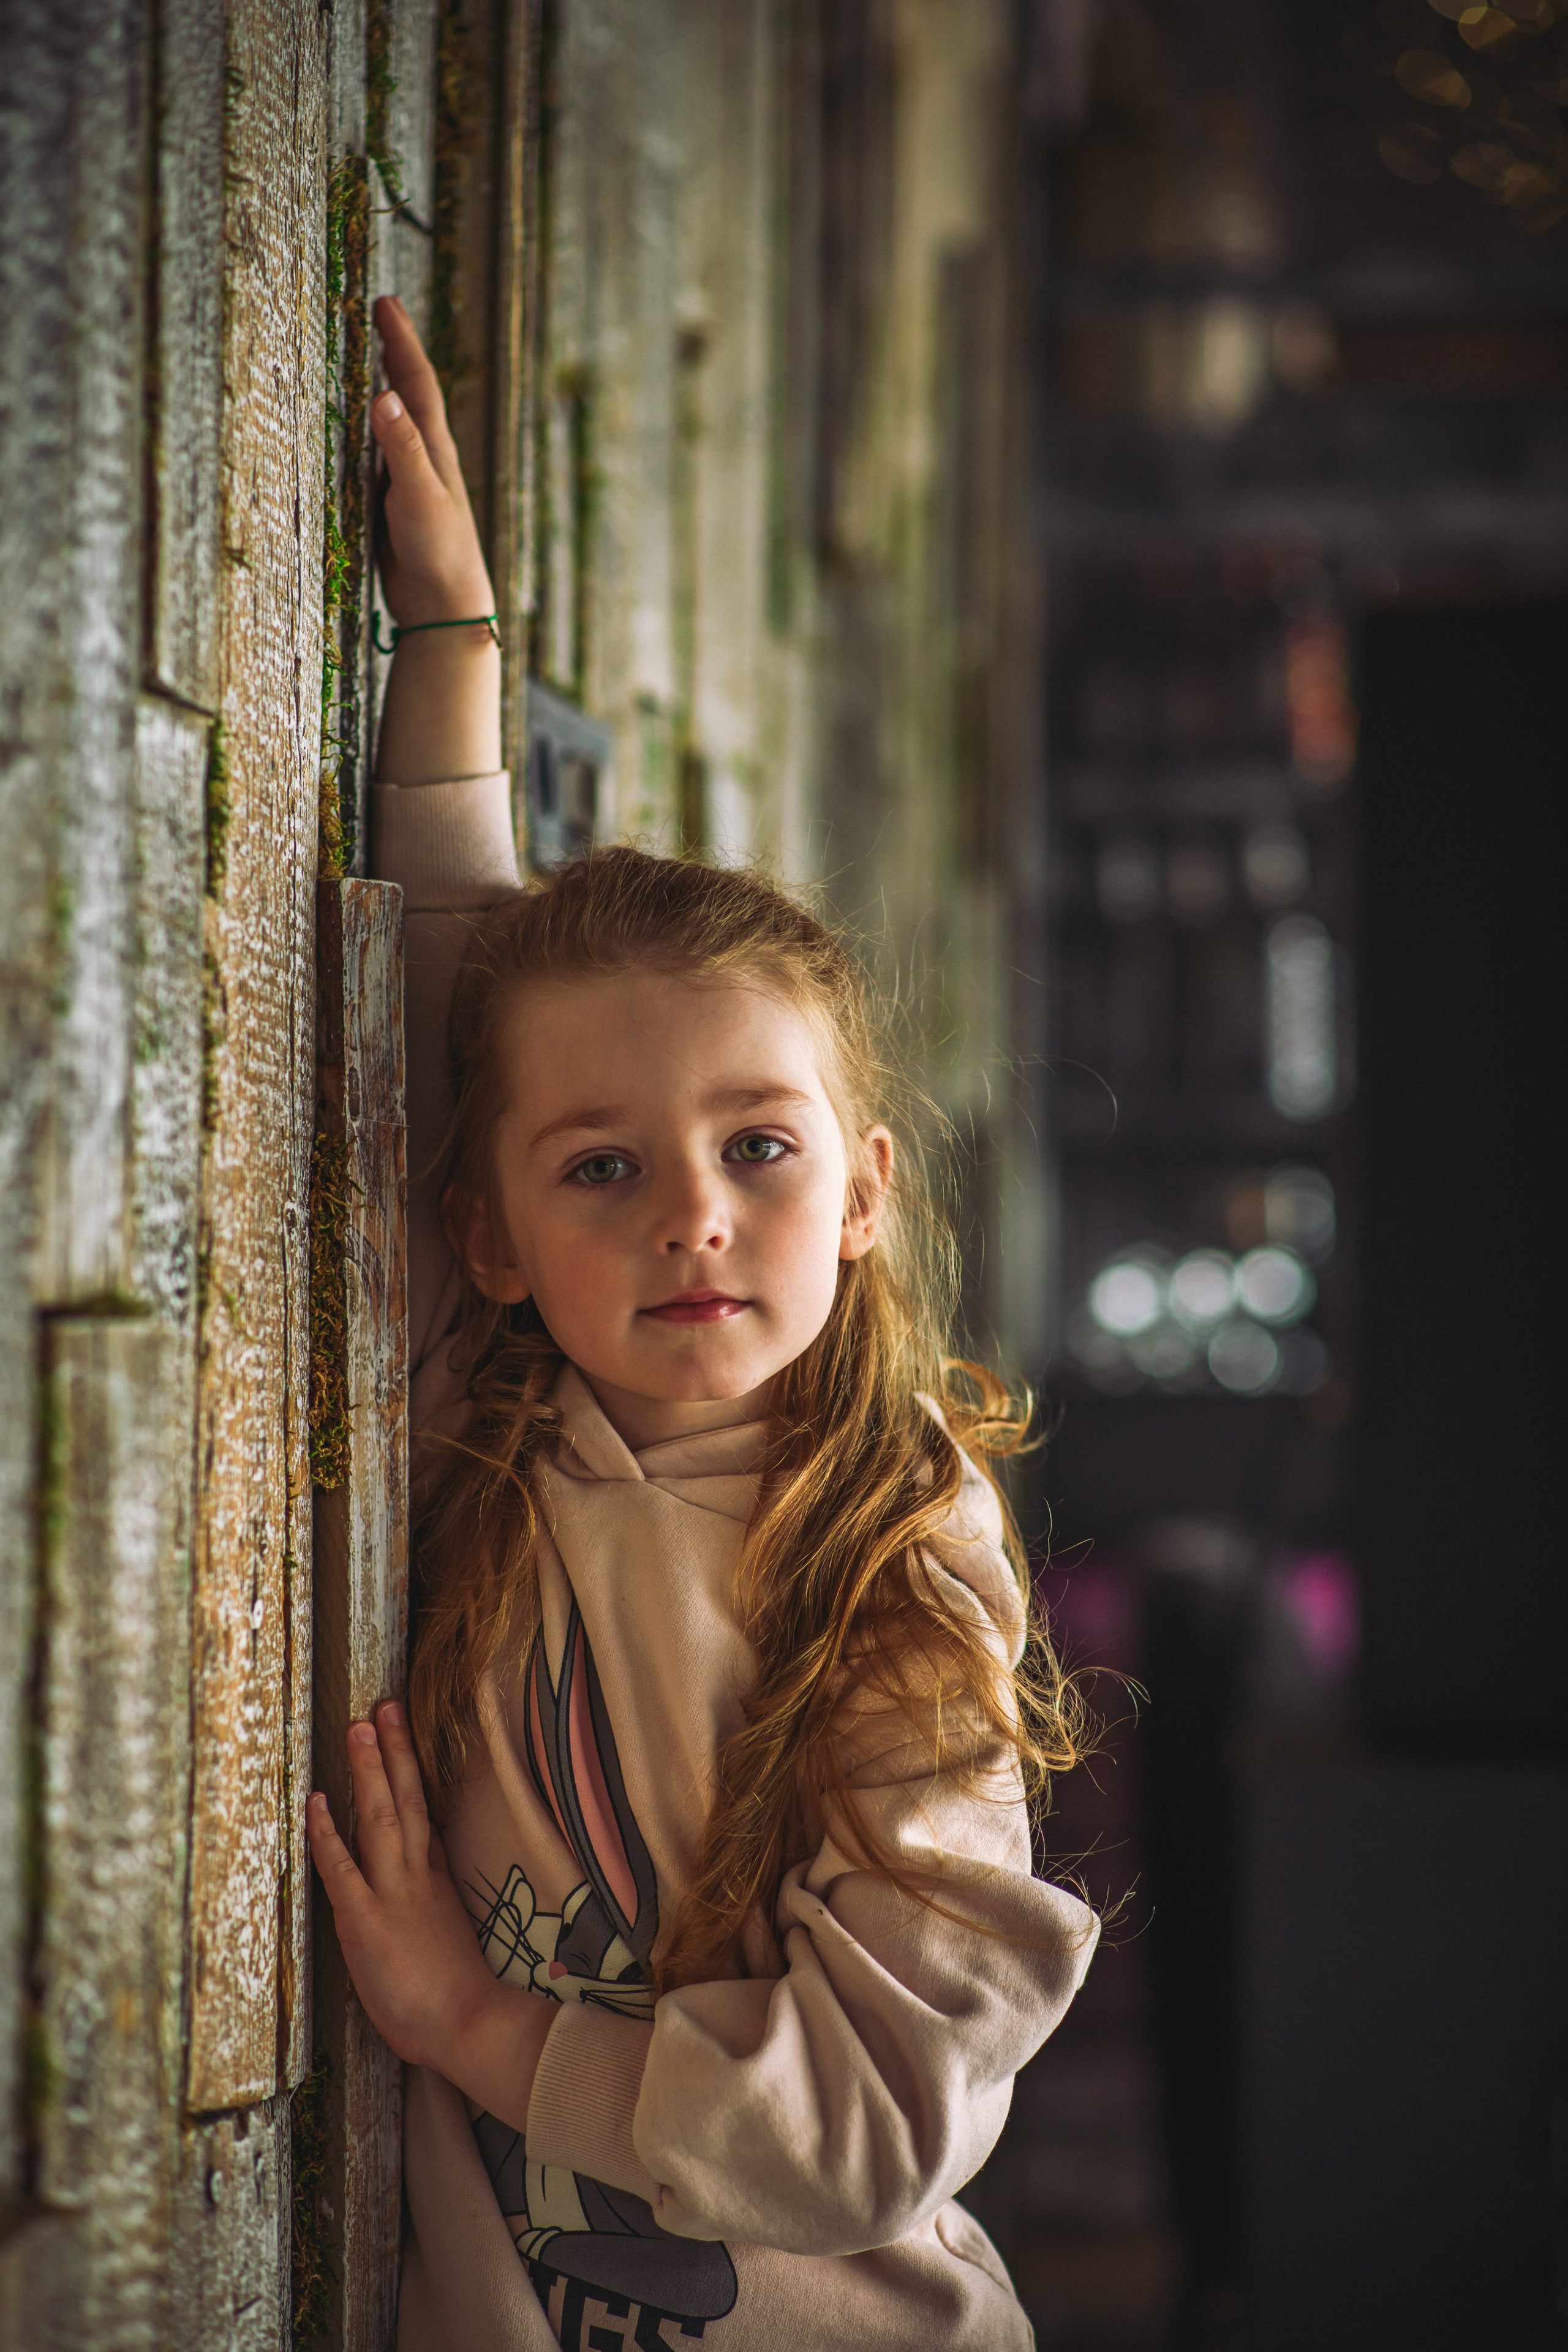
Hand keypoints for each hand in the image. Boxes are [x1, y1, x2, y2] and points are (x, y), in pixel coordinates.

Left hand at [307, 1701, 554, 2124]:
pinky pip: (343, 1868)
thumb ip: (434, 1916)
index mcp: (438, 1883)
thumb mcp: (452, 1944)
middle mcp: (419, 1877)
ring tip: (360, 1726)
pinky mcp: (367, 1921)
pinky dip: (328, 1833)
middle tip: (384, 1706)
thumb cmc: (462, 2001)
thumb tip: (424, 1905)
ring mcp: (394, 1894)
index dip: (413, 1774)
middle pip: (407, 1801)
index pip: (424, 1816)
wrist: (469, 2025)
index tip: (405, 1738)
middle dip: (394, 1752)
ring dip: (370, 1770)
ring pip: (382, 1817)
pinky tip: (317, 1802)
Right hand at [370, 295, 493, 628]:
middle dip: (395, 350)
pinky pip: (377, 451)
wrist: (444, 605)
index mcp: (435, 447)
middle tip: (381, 310)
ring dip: (383, 384)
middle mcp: (425, 455)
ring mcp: (409, 477)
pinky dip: (367, 427)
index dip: (401, 339)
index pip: (417, 380)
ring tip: (367, 355)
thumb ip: (402, 448)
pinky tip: (356, 426)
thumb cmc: (440, 550)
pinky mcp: (393, 502)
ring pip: (395, 419)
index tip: (385, 302)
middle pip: (409, 391)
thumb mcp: (419, 495)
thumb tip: (385, 395)